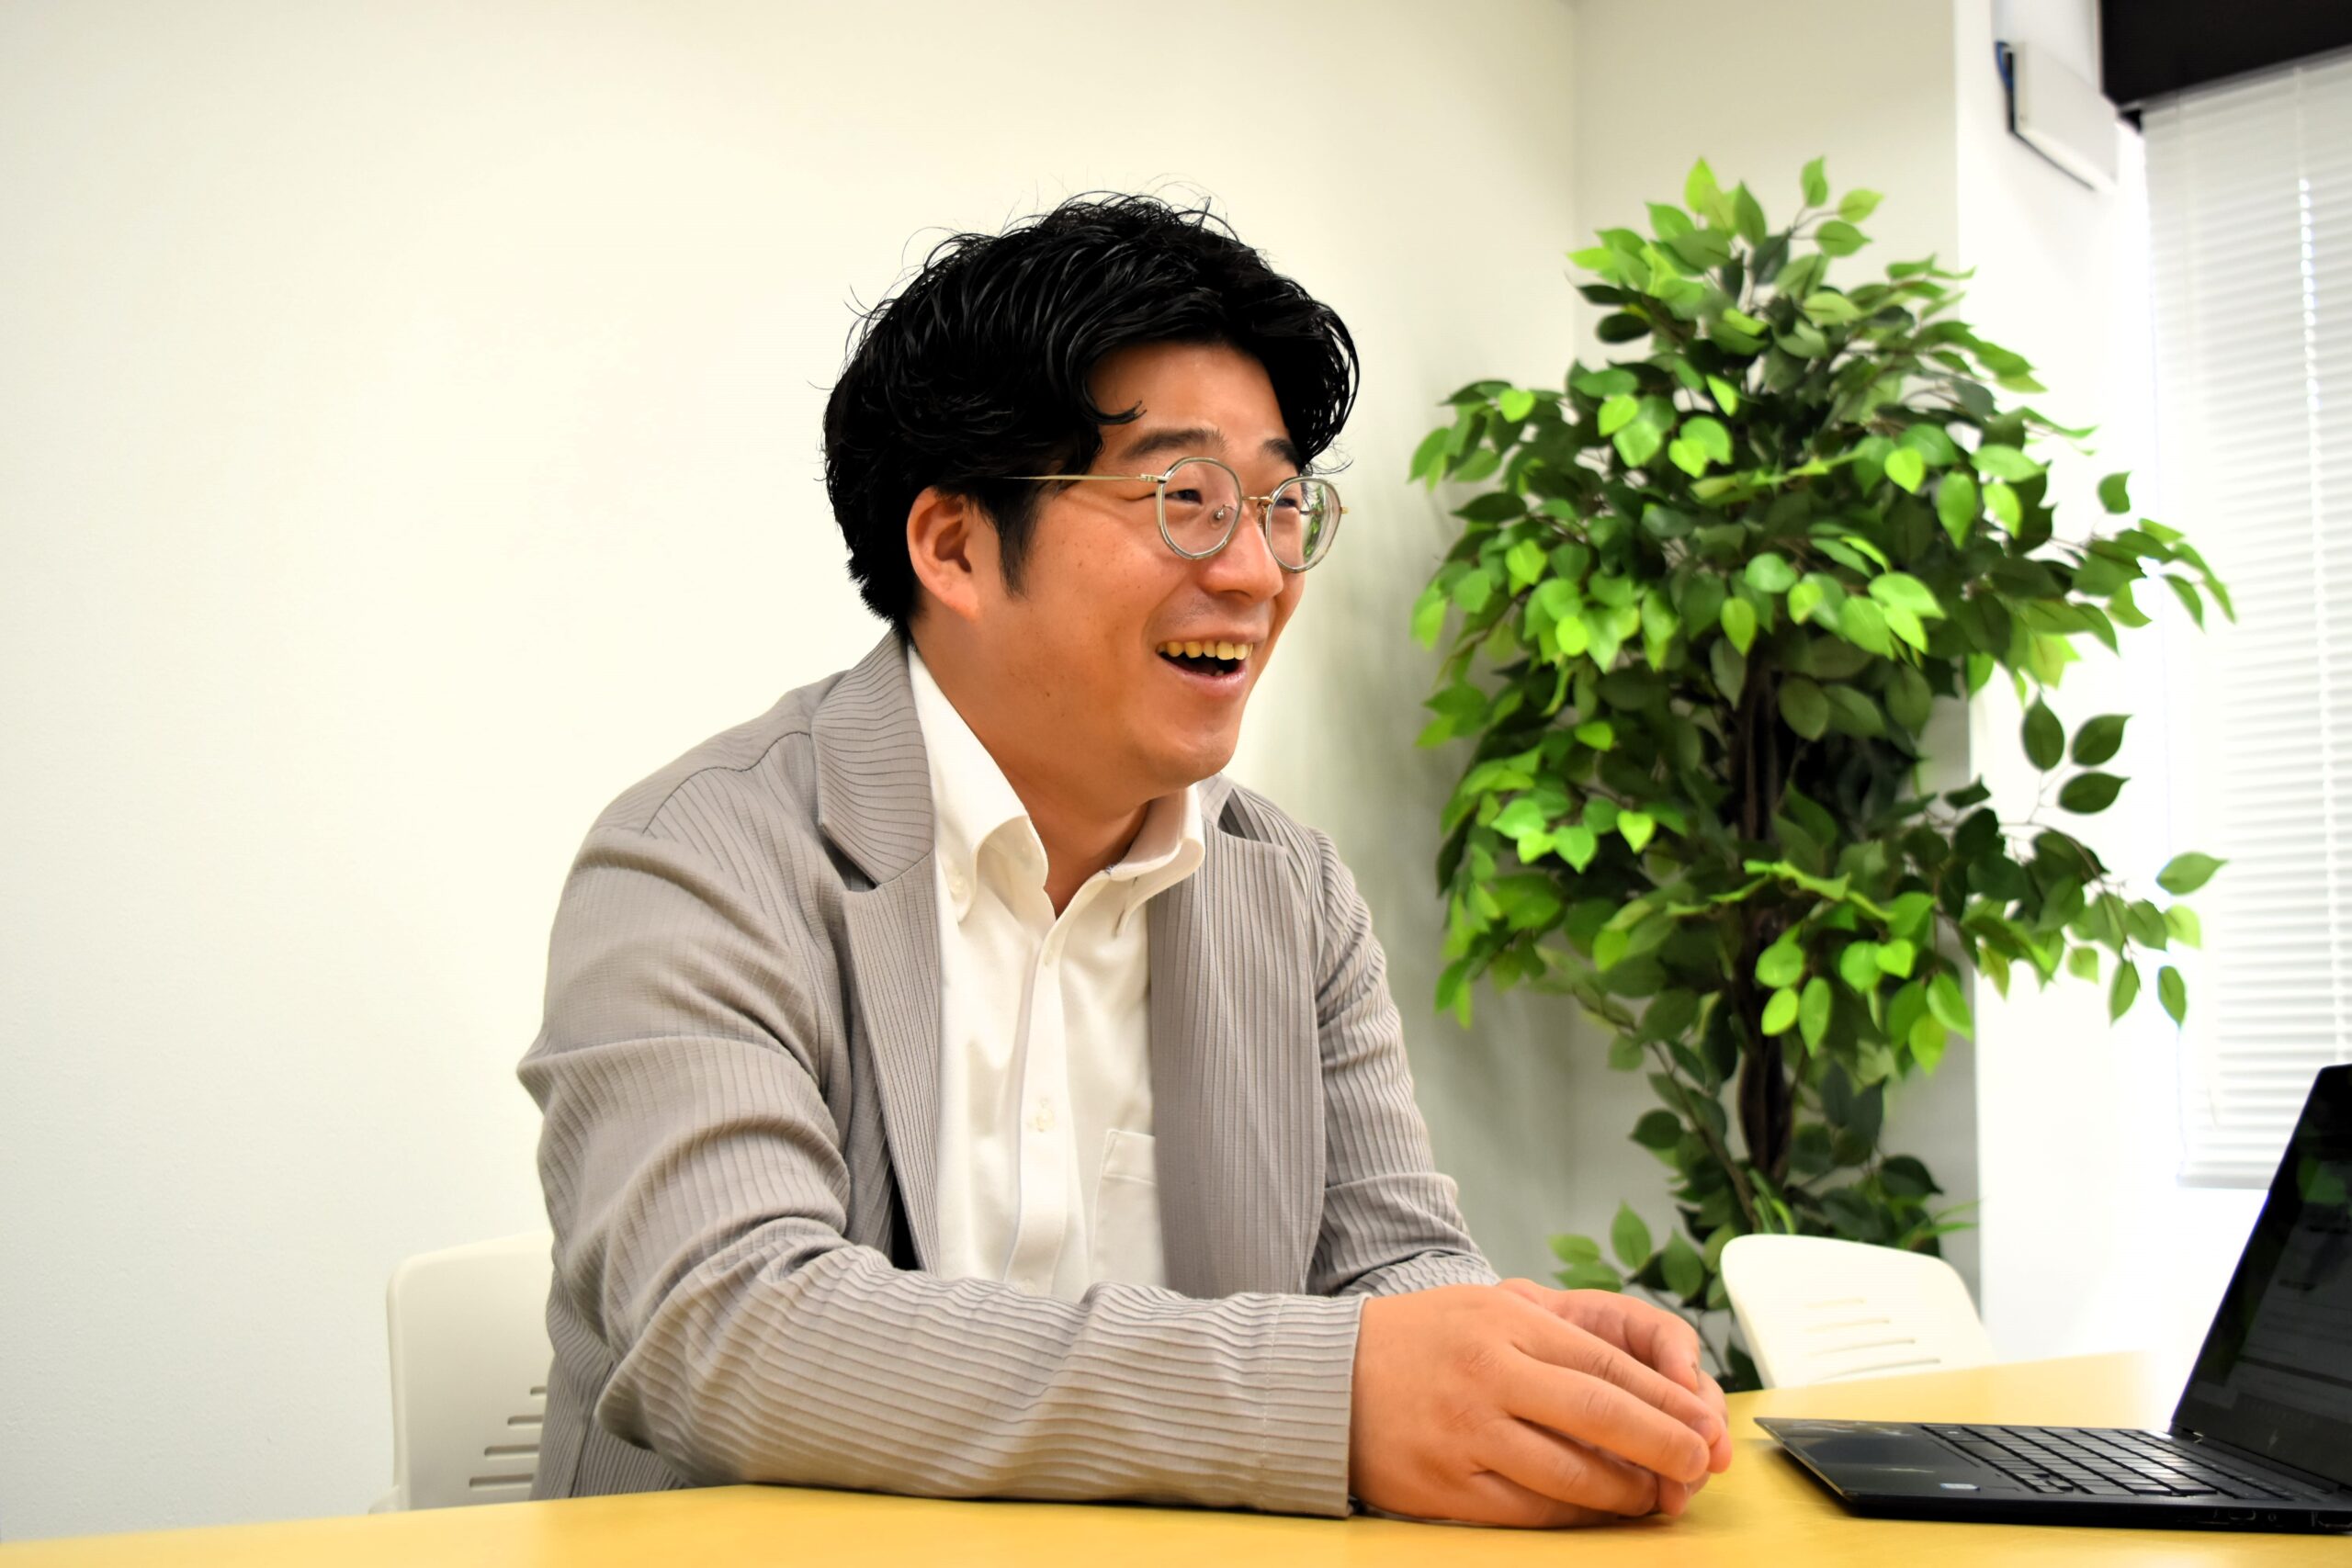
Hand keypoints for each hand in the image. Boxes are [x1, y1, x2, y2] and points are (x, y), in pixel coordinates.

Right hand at [1347, 1283, 1725, 1526]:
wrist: (1322, 1382)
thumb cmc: (1415, 1342)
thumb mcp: (1483, 1310)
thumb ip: (1554, 1335)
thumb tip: (1638, 1381)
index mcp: (1504, 1325)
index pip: (1607, 1364)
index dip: (1667, 1399)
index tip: (1703, 1422)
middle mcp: (1489, 1376)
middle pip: (1602, 1416)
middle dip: (1664, 1446)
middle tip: (1698, 1464)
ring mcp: (1467, 1434)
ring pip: (1572, 1475)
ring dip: (1625, 1491)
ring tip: (1652, 1495)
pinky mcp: (1446, 1487)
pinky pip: (1530, 1511)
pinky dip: (1574, 1516)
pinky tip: (1596, 1511)